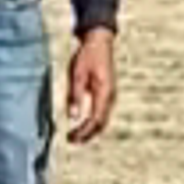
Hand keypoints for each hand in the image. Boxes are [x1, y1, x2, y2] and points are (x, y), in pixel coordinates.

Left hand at [63, 25, 119, 148]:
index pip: (96, 120)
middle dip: (87, 135)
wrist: (99, 42)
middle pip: (101, 124)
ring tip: (76, 136)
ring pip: (102, 120)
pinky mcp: (106, 94)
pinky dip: (92, 122)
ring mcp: (110, 96)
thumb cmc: (88, 56)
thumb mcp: (77, 74)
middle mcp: (110, 97)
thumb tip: (73, 116)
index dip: (84, 132)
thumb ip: (75, 95)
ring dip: (90, 130)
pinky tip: (83, 125)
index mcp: (104, 93)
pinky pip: (101, 113)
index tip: (72, 138)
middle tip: (72, 141)